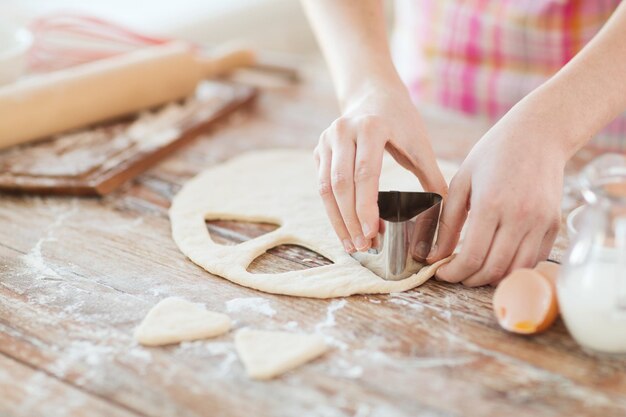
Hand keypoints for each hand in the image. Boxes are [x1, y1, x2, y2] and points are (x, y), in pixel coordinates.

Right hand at [314, 85, 447, 252]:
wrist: (373, 94)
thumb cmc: (401, 121)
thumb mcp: (420, 144)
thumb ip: (433, 178)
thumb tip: (447, 216)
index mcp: (371, 128)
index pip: (364, 173)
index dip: (365, 206)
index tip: (371, 232)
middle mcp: (343, 131)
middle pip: (340, 184)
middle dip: (350, 219)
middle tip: (363, 246)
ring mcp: (327, 140)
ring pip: (325, 188)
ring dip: (338, 220)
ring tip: (352, 245)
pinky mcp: (319, 150)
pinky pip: (321, 186)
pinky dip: (332, 210)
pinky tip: (344, 229)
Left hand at [427, 104, 565, 285]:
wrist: (539, 134)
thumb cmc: (494, 154)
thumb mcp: (462, 182)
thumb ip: (447, 222)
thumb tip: (434, 255)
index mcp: (491, 204)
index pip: (471, 257)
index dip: (453, 273)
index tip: (441, 273)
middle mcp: (520, 217)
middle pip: (493, 269)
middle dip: (469, 279)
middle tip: (456, 274)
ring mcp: (541, 222)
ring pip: (515, 270)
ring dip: (492, 278)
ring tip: (475, 270)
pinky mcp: (554, 224)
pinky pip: (534, 260)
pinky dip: (514, 267)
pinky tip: (498, 258)